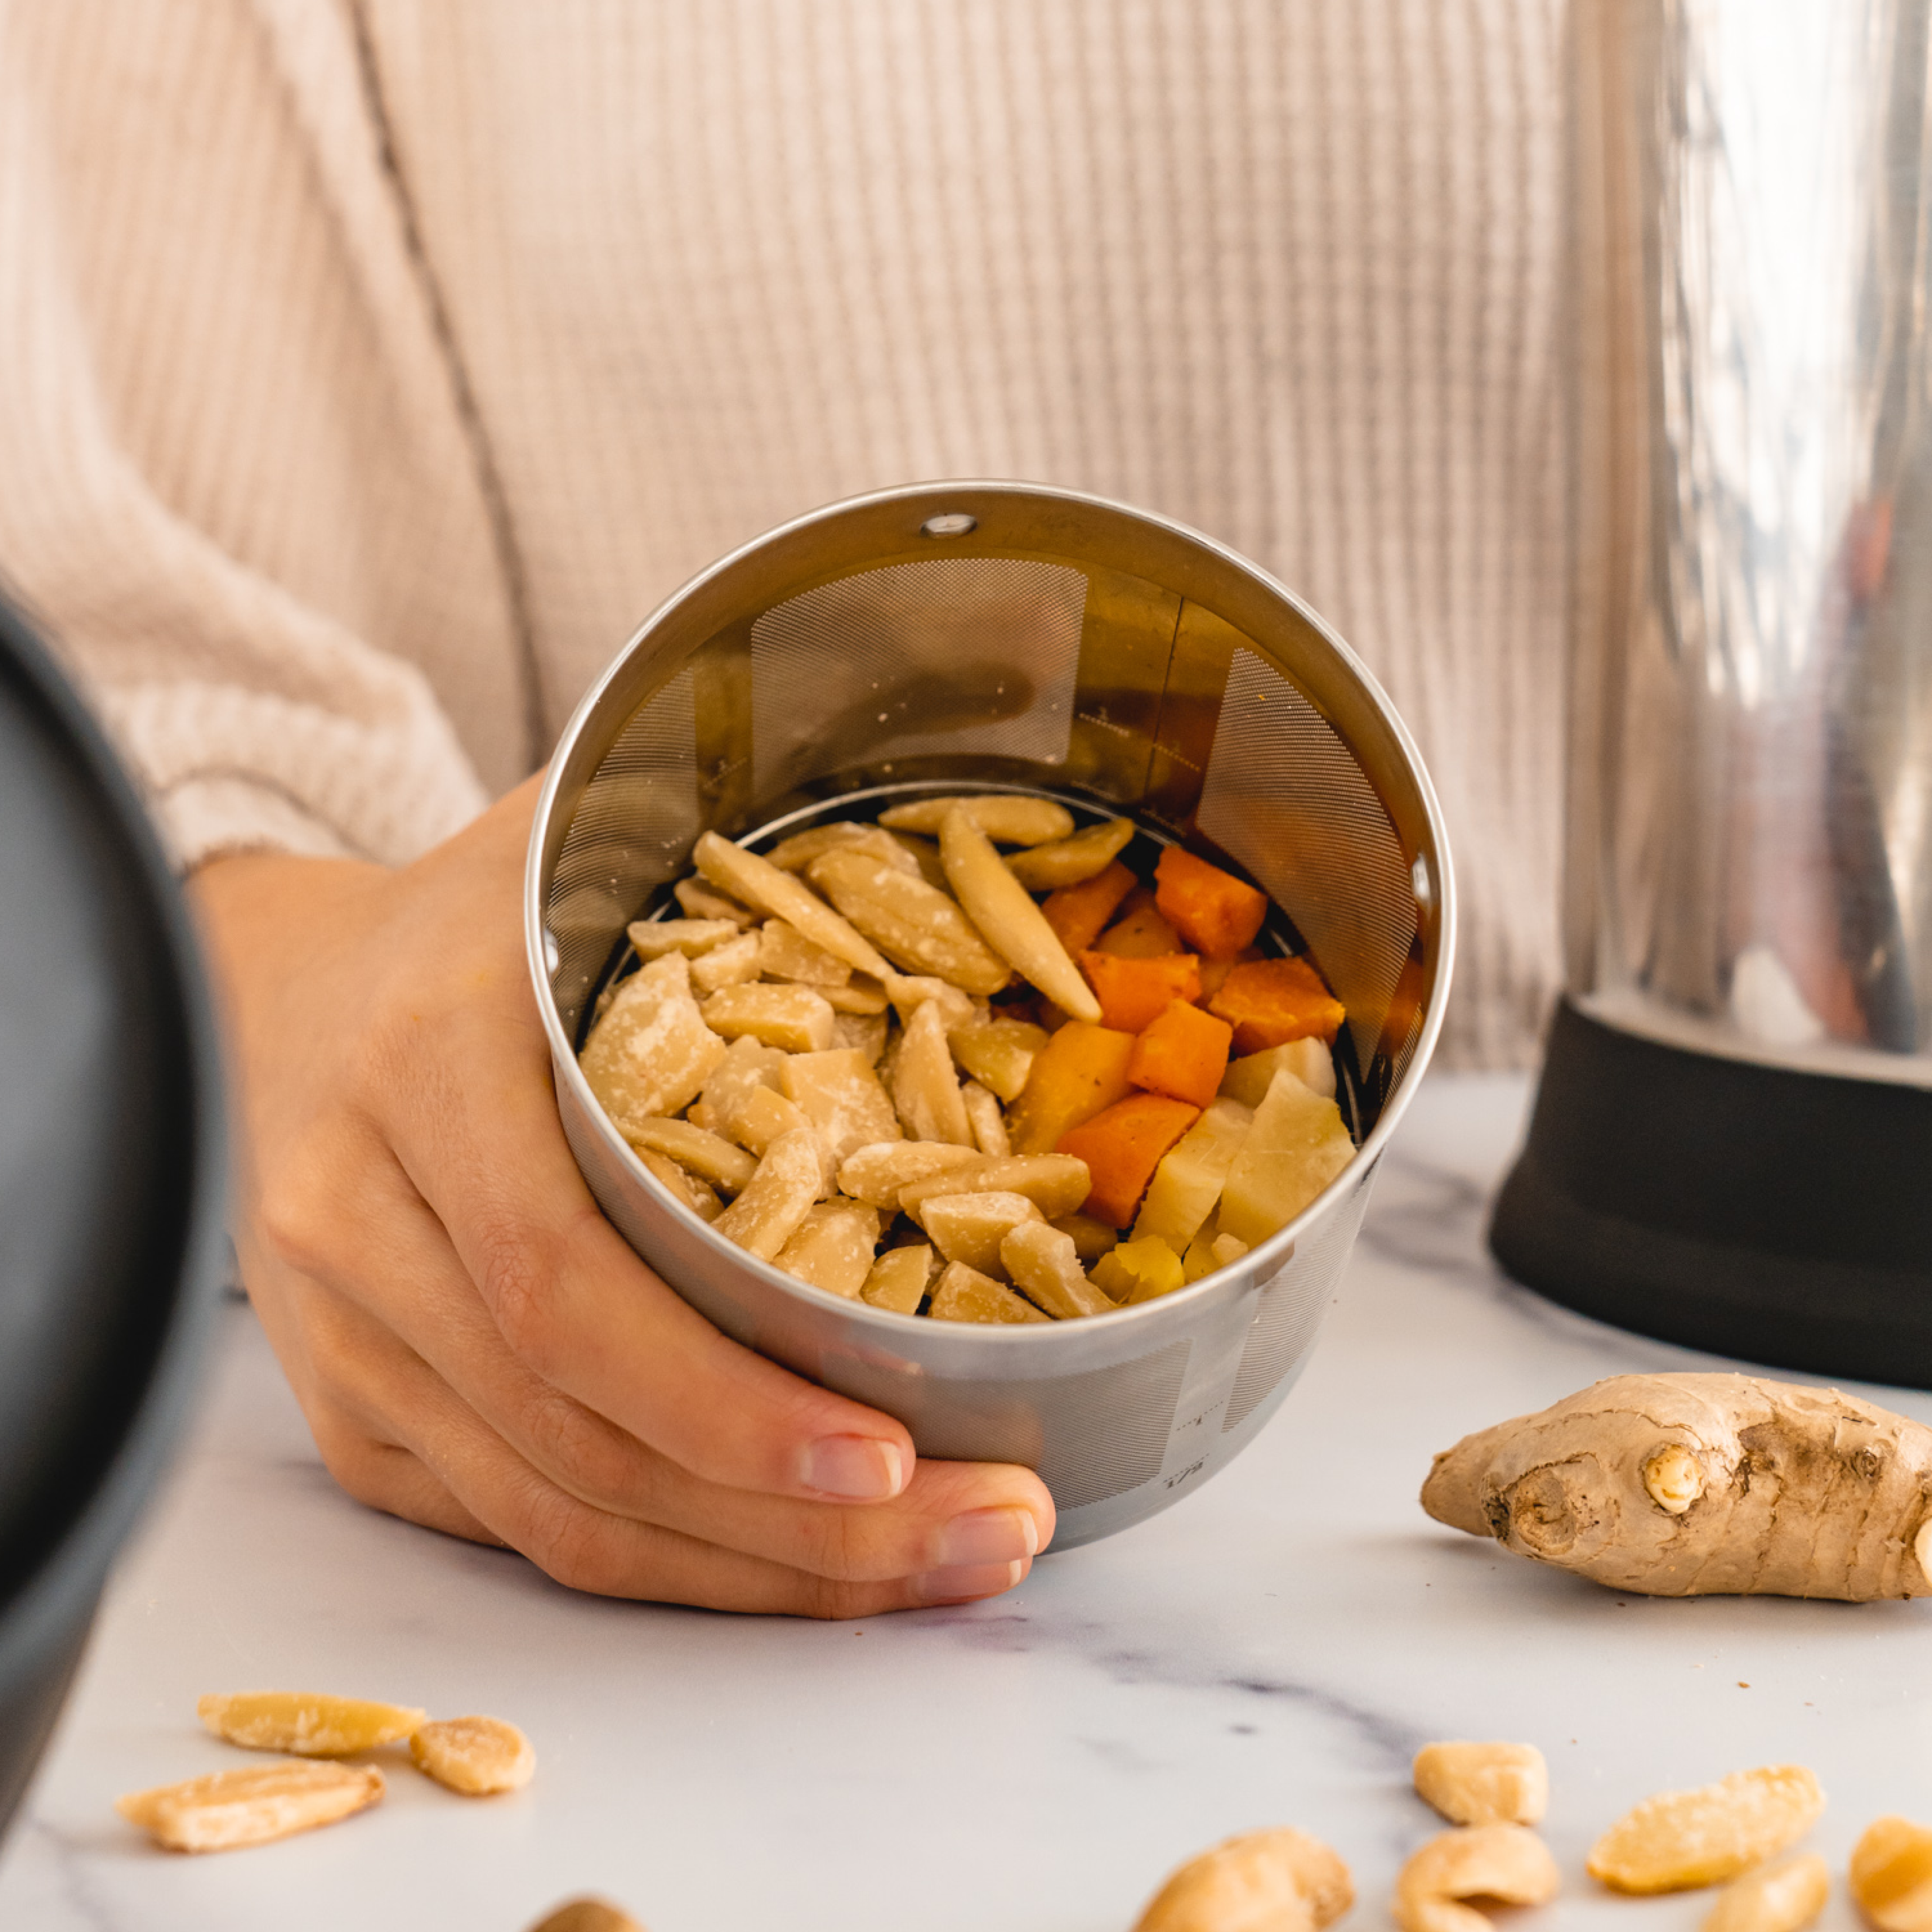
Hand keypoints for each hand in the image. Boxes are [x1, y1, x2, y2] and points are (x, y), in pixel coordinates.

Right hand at [189, 778, 1052, 1614]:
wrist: (274, 992)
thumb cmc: (472, 922)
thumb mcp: (577, 851)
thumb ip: (736, 853)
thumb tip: (947, 830)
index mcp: (424, 1066)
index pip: (568, 1285)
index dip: (732, 1398)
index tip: (900, 1455)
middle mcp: (357, 1223)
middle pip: (583, 1437)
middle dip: (800, 1526)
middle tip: (989, 1533)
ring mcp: (343, 1341)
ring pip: (559, 1514)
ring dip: (760, 1570)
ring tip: (940, 1561)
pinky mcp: (357, 1415)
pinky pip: (517, 1526)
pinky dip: (674, 1562)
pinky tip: (802, 1559)